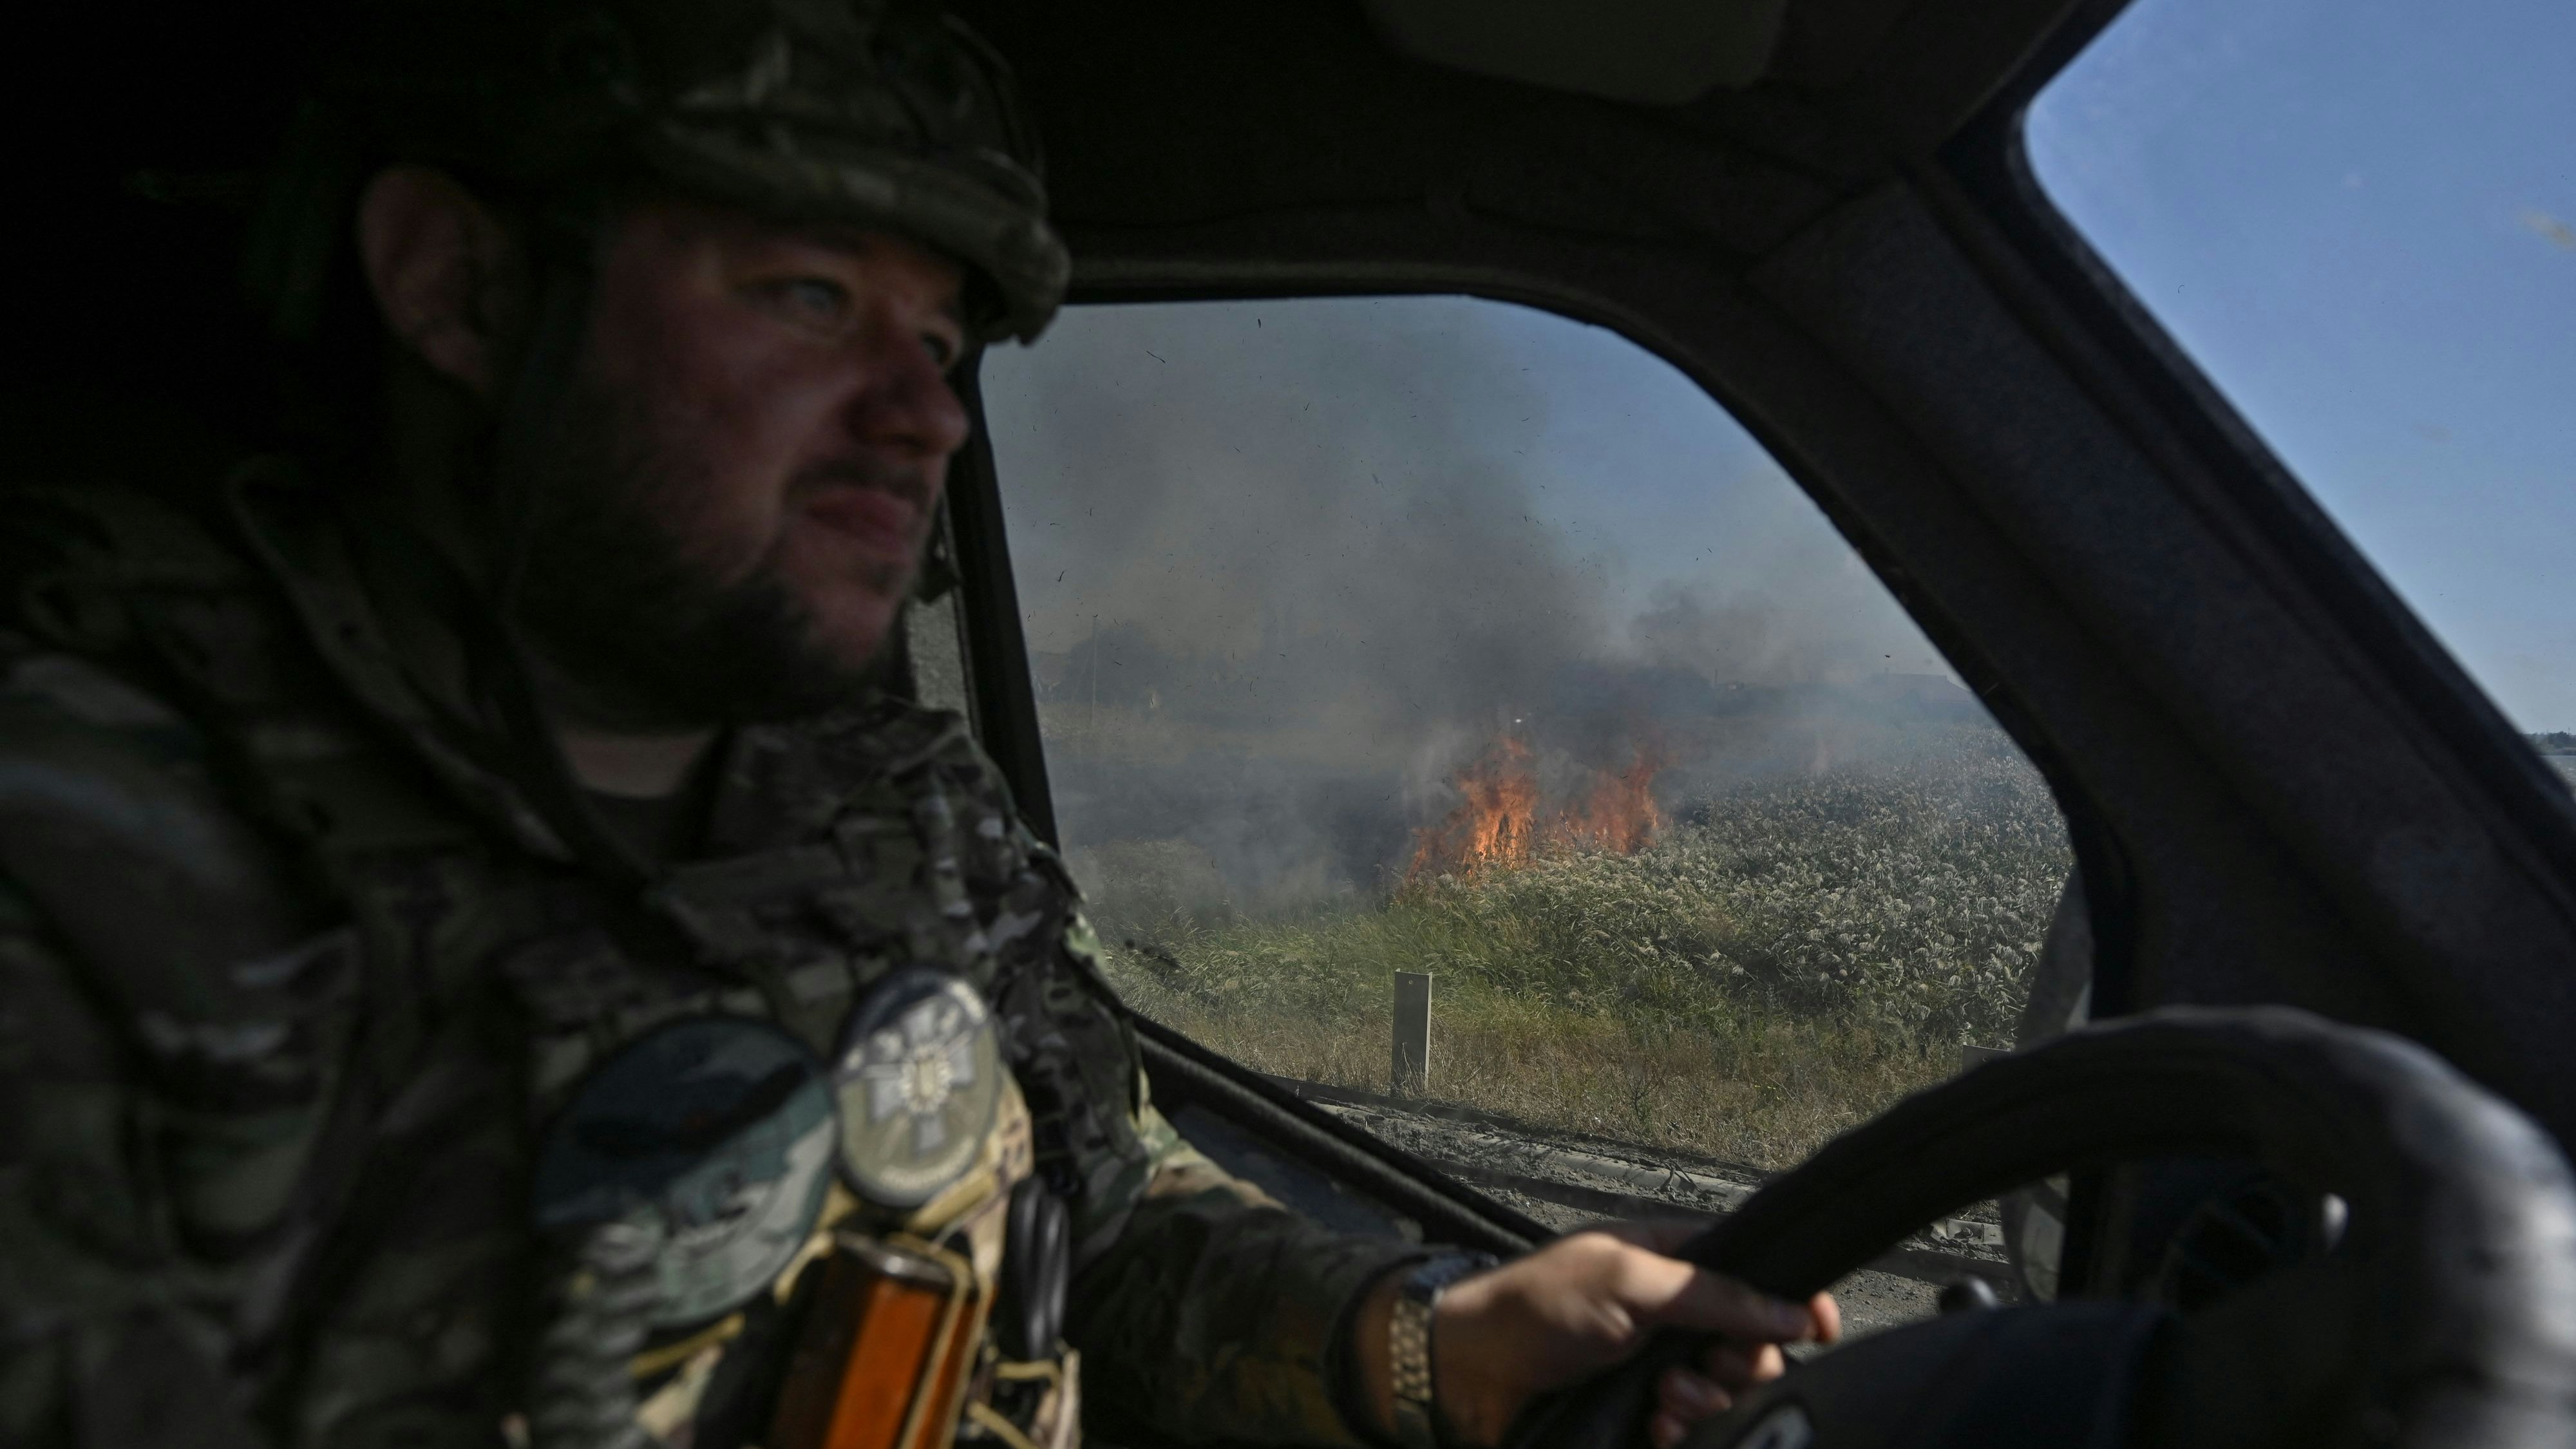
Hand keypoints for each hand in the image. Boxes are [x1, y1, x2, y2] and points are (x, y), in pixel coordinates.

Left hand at [1354, 1220, 1839, 1448]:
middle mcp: (1678, 1317)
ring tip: (1660, 1403)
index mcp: (1676, 1264)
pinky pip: (1696, 1432)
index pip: (1759, 1277)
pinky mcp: (1646, 1415)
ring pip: (1730, 1396)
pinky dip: (1682, 1434)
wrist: (1470, 1372)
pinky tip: (1652, 1428)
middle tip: (1694, 1372)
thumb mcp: (1627, 1279)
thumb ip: (1712, 1292)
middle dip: (1738, 1367)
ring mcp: (1663, 1369)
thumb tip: (1794, 1310)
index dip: (1795, 1302)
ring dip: (1705, 1405)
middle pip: (1755, 1347)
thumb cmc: (1537, 1307)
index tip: (1819, 1329)